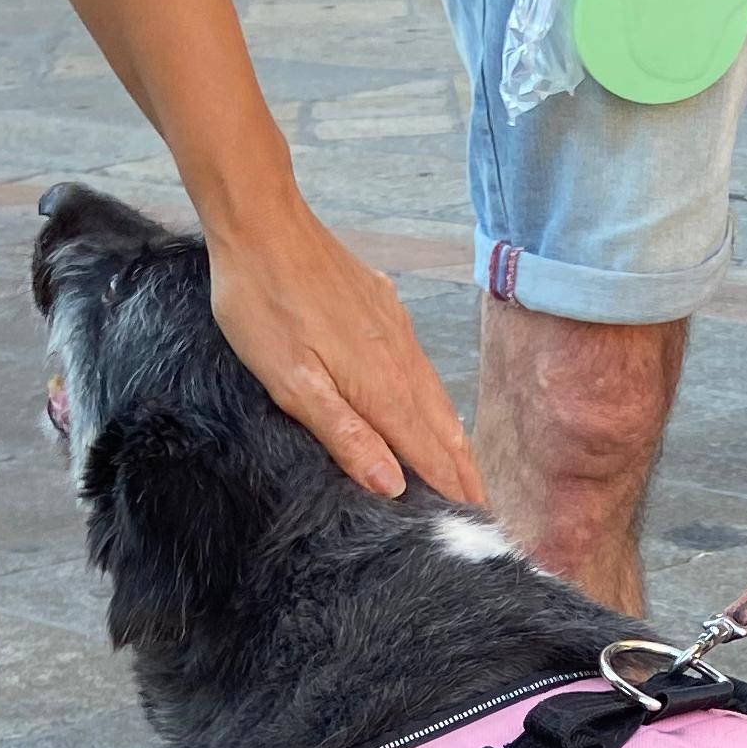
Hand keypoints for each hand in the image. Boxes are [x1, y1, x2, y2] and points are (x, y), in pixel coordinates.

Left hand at [205, 196, 484, 501]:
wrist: (262, 223)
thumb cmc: (263, 303)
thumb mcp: (290, 381)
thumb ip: (345, 433)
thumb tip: (393, 483)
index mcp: (379, 385)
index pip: (427, 452)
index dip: (450, 491)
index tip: (475, 525)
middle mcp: (399, 360)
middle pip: (442, 430)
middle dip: (464, 473)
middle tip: (484, 512)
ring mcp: (395, 331)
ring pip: (436, 398)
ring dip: (455, 440)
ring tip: (468, 472)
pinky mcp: (385, 309)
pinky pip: (422, 368)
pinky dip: (437, 401)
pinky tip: (435, 407)